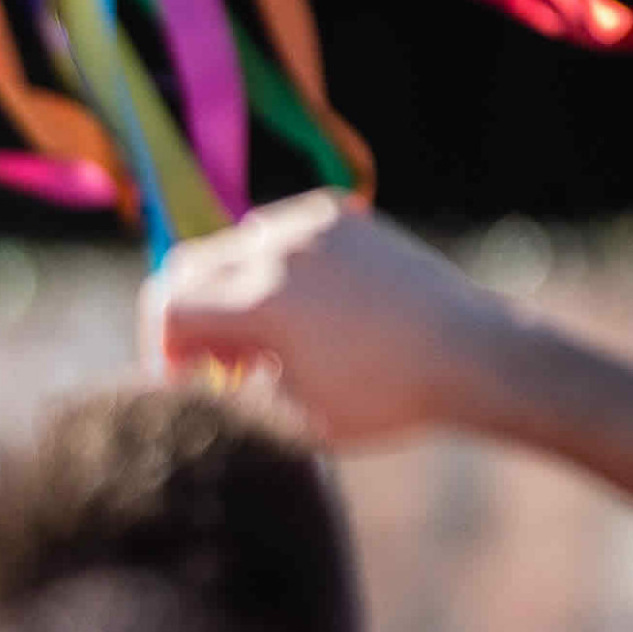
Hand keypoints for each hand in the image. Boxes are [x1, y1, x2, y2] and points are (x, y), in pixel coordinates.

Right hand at [141, 191, 527, 446]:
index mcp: (263, 301)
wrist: (473, 355)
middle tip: (215, 364)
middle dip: (188, 318)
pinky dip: (273, 268)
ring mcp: (311, 223)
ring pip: (231, 246)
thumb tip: (183, 384)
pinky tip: (308, 310)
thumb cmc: (386, 399)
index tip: (183, 383)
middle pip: (188, 266)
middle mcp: (278, 247)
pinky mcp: (340, 214)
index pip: (168, 306)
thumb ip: (226, 394)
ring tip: (269, 342)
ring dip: (230, 291)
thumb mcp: (291, 417)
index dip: (160, 351)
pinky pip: (277, 231)